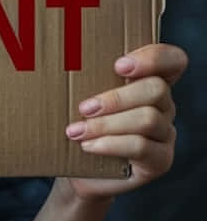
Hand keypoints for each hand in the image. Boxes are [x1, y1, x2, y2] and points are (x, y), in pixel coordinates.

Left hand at [62, 43, 187, 200]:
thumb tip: (47, 50)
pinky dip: (110, 144)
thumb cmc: (79, 124)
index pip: (172, 60)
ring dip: (106, 124)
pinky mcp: (160, 160)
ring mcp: (165, 133)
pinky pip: (142, 147)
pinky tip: (87, 146)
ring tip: (75, 131)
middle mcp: (163, 106)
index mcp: (148, 82)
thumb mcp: (81, 96)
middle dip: (117, 97)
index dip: (154, 58)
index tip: (119, 65)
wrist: (78, 170)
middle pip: (157, 89)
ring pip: (148, 119)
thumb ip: (82, 75)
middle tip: (84, 107)